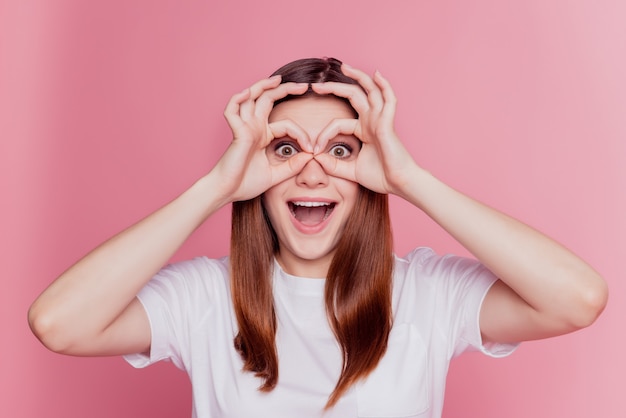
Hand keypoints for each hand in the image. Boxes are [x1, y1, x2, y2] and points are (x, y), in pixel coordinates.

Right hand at [217, 76, 312, 201]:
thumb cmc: (245, 184)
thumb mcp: (275, 175)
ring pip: (250, 98)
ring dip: (262, 86)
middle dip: (285, 90)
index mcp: (262, 136)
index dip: (302, 134)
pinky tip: (246, 93)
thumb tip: (310, 157)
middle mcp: (254, 127)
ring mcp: (244, 128)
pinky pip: (232, 110)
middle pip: (267, 99)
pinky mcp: (236, 132)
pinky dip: (237, 99)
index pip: (286, 125)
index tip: (312, 150)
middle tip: (304, 86)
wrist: (227, 192)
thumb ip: (292, 166)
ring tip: (278, 79)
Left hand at [311, 65, 417, 195]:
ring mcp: (381, 120)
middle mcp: (372, 121)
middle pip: (353, 96)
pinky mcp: (388, 123)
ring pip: (370, 91)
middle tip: (317, 85)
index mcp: (364, 130)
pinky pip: (388, 99)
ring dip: (358, 77)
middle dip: (335, 88)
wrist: (399, 184)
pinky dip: (384, 85)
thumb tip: (315, 158)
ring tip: (344, 66)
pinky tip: (377, 74)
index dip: (324, 134)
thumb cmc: (380, 177)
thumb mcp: (350, 171)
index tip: (313, 150)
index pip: (338, 123)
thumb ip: (333, 165)